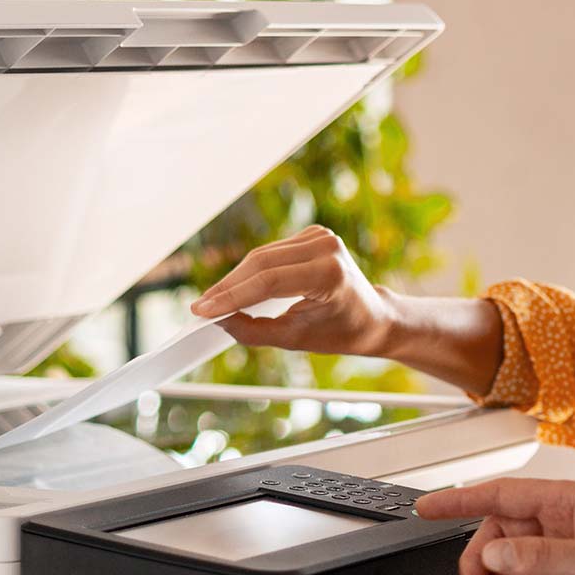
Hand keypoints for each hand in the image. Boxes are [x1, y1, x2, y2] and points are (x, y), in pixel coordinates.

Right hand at [190, 225, 398, 356]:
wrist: (374, 317)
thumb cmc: (342, 331)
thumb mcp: (297, 339)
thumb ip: (255, 331)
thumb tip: (219, 320)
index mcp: (330, 273)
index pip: (269, 281)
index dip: (232, 296)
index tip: (203, 310)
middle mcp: (326, 247)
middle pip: (261, 264)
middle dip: (227, 287)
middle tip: (200, 307)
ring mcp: (320, 236)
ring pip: (261, 256)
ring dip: (235, 278)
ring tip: (212, 301)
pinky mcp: (312, 235)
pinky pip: (270, 253)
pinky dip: (250, 270)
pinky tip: (234, 287)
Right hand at [415, 477, 574, 574]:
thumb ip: (540, 555)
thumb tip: (497, 551)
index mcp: (569, 502)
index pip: (501, 494)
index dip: (460, 501)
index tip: (427, 508)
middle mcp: (566, 522)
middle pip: (502, 534)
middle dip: (481, 563)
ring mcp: (571, 550)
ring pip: (515, 563)